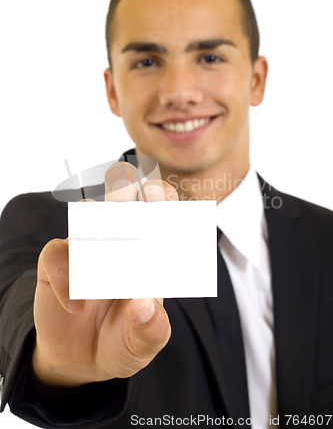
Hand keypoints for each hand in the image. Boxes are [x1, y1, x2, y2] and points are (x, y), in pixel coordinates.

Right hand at [32, 162, 177, 386]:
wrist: (83, 360)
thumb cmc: (123, 339)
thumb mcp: (144, 342)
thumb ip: (150, 328)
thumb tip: (143, 304)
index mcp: (148, 253)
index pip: (158, 212)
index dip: (160, 198)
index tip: (158, 196)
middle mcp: (118, 241)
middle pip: (120, 198)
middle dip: (123, 186)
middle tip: (132, 193)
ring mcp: (86, 248)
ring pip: (85, 213)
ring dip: (93, 222)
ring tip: (101, 253)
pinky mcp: (56, 263)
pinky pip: (57, 255)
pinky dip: (65, 278)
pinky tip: (76, 306)